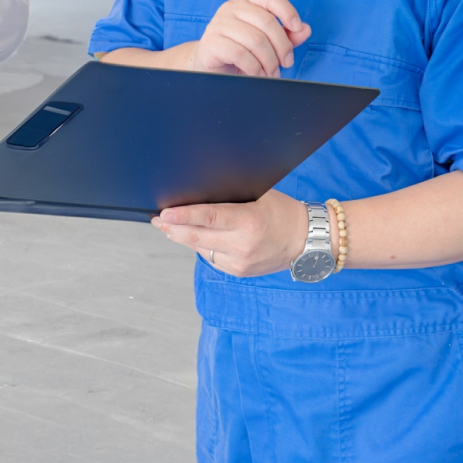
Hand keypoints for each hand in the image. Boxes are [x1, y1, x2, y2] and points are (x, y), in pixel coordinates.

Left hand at [152, 190, 309, 276]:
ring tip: (169, 227)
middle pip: (197, 238)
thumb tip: (199, 191)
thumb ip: (230, 196)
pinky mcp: (239, 272)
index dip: (182, 216)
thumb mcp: (258, 194)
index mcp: (247, 222)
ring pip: (200, 249)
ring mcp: (240, 262)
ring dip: (182, 238)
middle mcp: (242, 245)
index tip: (164, 214)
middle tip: (157, 220)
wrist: (305, 240)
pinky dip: (200, 247)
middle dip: (172, 229)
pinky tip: (193, 237)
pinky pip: (211, 258)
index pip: (208, 218)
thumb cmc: (281, 212)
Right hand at [187, 0, 311, 76]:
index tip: (297, 28)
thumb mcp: (267, 42)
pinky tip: (258, 75)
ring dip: (270, 62)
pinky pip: (240, 54)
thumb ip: (287, 35)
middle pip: (267, 22)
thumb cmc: (241, 50)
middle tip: (286, 64)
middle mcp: (231, 7)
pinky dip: (255, 68)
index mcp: (246, 1)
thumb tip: (305, 30)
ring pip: (256, 40)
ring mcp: (219, 23)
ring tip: (272, 74)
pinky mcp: (211, 42)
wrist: (210, 65)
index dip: (287, 10)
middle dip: (283, 47)